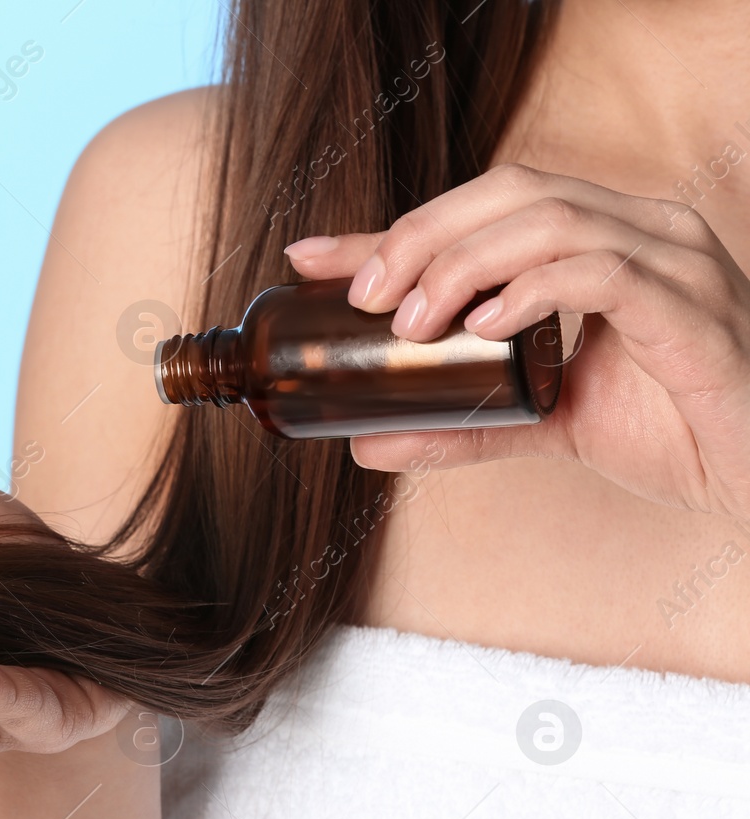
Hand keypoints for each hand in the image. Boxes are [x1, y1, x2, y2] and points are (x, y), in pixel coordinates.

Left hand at [284, 162, 749, 525]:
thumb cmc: (674, 429)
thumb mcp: (546, 422)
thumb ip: (464, 424)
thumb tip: (367, 442)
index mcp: (602, 238)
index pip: (484, 207)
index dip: (395, 227)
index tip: (313, 258)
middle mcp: (640, 229)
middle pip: (510, 190)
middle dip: (420, 234)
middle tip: (360, 296)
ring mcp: (672, 259)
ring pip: (551, 218)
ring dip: (464, 263)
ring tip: (413, 322)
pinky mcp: (692, 306)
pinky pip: (605, 270)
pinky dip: (533, 289)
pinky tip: (487, 325)